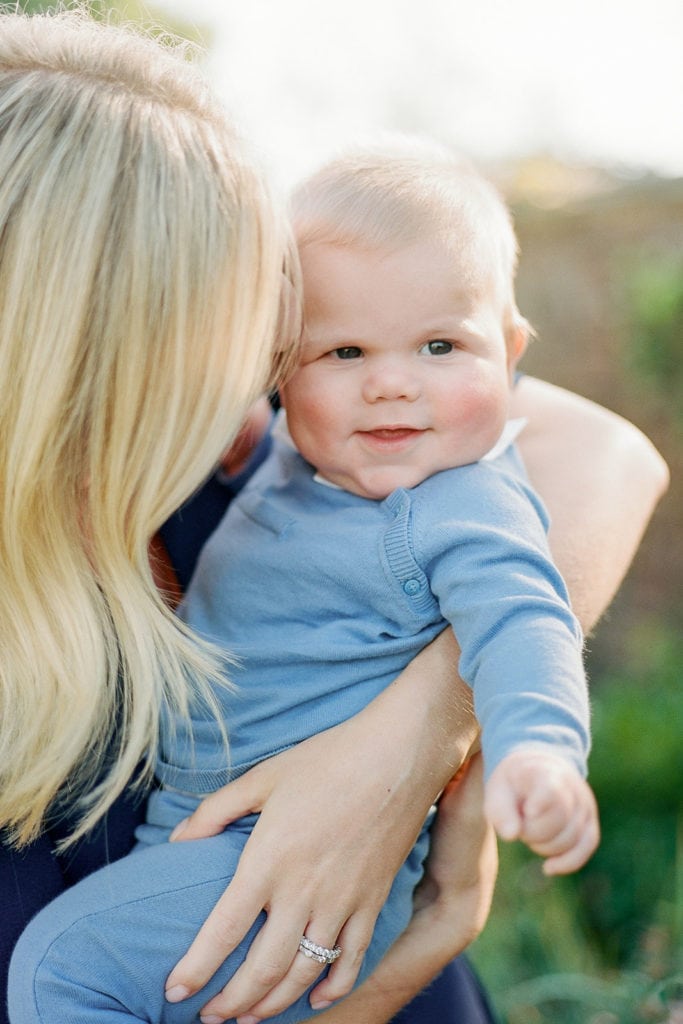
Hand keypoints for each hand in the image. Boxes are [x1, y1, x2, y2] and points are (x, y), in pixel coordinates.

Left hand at [165, 640, 475, 1023]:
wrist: (399, 754)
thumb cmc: (328, 758)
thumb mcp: (263, 776)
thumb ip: (216, 810)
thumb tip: (176, 838)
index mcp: (269, 859)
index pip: (223, 931)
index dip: (196, 968)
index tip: (175, 990)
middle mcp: (304, 890)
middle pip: (263, 968)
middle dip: (232, 1003)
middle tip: (209, 1017)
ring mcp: (343, 901)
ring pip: (305, 974)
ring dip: (274, 1004)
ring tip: (250, 1018)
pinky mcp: (374, 900)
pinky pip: (353, 958)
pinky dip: (334, 987)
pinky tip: (317, 1000)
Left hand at [484, 748, 599, 874]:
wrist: (536, 772)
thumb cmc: (513, 786)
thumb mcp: (498, 791)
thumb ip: (500, 812)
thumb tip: (511, 835)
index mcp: (544, 773)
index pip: (551, 789)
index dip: (542, 803)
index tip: (529, 811)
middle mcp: (571, 786)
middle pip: (559, 820)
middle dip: (533, 832)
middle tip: (520, 823)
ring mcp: (585, 804)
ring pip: (572, 837)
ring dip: (545, 846)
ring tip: (530, 832)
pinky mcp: (590, 821)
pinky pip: (587, 846)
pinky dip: (568, 862)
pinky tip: (548, 868)